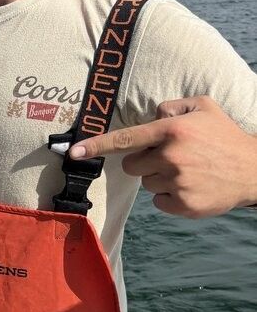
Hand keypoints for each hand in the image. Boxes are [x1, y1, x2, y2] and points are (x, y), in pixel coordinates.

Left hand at [69, 96, 256, 216]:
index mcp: (171, 130)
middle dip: (145, 161)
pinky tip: (192, 186)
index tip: (73, 153)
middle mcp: (171, 156)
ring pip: (146, 184)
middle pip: (132, 165)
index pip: (124, 139)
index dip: (96, 146)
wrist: (255, 170)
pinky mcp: (184, 206)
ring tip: (188, 171)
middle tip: (172, 157)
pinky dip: (171, 197)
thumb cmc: (224, 135)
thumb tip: (149, 117)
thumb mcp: (202, 106)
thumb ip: (169, 106)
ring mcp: (178, 183)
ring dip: (160, 178)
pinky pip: (159, 202)